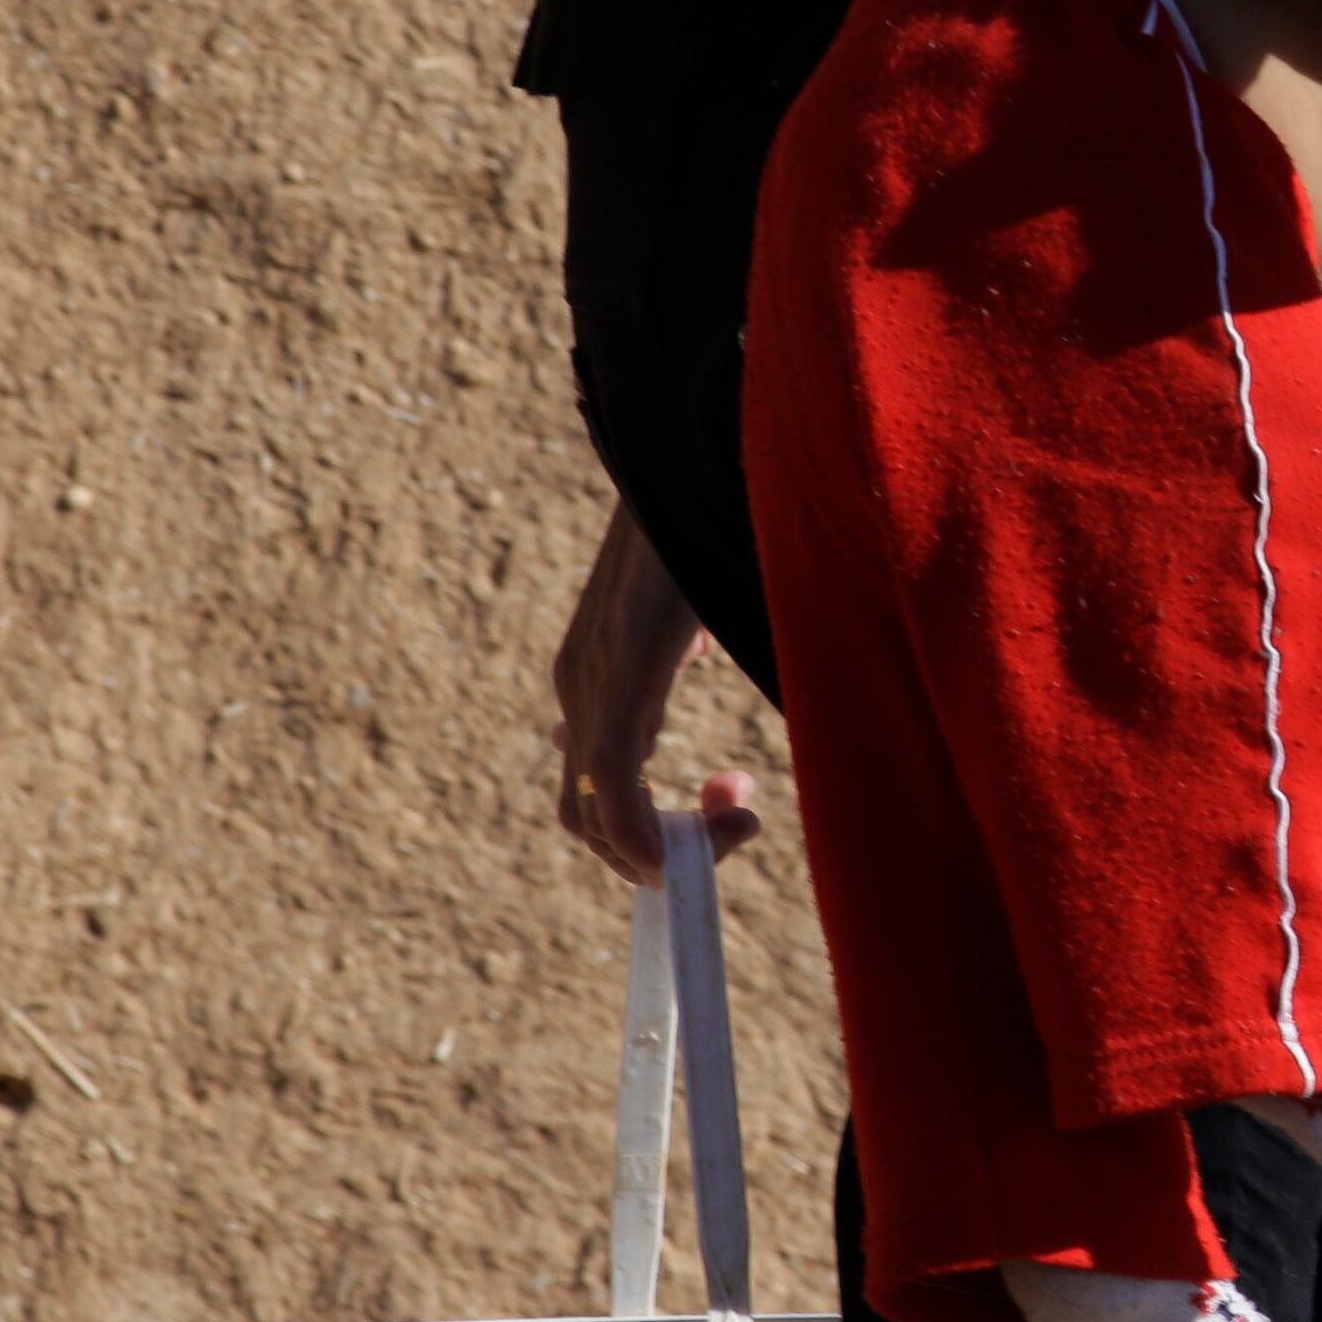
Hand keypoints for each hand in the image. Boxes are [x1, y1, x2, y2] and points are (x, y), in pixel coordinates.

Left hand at [550, 494, 762, 885]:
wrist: (687, 470)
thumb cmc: (701, 528)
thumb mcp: (691, 600)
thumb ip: (680, 636)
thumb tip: (697, 645)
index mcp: (598, 676)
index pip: (599, 788)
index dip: (654, 824)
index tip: (734, 800)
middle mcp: (579, 690)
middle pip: (588, 817)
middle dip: (661, 845)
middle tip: (742, 820)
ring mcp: (589, 688)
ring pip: (593, 814)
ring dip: (660, 845)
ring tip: (741, 818)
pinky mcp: (614, 680)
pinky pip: (609, 783)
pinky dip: (637, 834)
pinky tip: (678, 850)